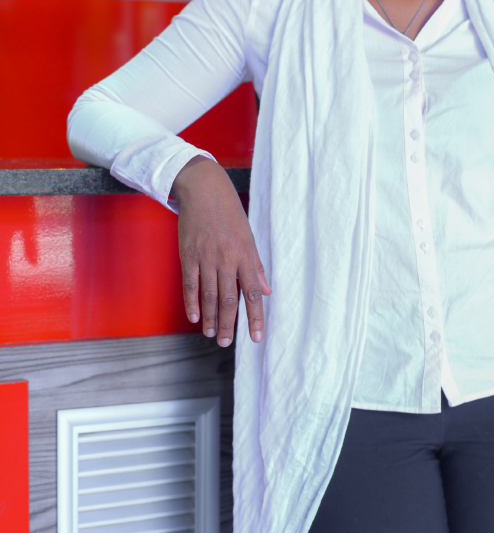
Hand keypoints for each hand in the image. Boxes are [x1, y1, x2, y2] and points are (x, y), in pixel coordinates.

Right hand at [171, 156, 270, 346]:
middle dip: (229, 324)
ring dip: (210, 318)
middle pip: (228, 299)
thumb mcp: (248, 237)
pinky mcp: (188, 254)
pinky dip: (191, 302)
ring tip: (212, 335)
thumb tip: (267, 290)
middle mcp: (227, 258)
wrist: (204, 190)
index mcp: (245, 255)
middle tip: (226, 343)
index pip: (252, 292)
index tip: (256, 337)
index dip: (255, 317)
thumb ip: (256, 266)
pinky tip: (194, 317)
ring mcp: (206, 257)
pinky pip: (190, 284)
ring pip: (208, 295)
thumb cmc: (229, 214)